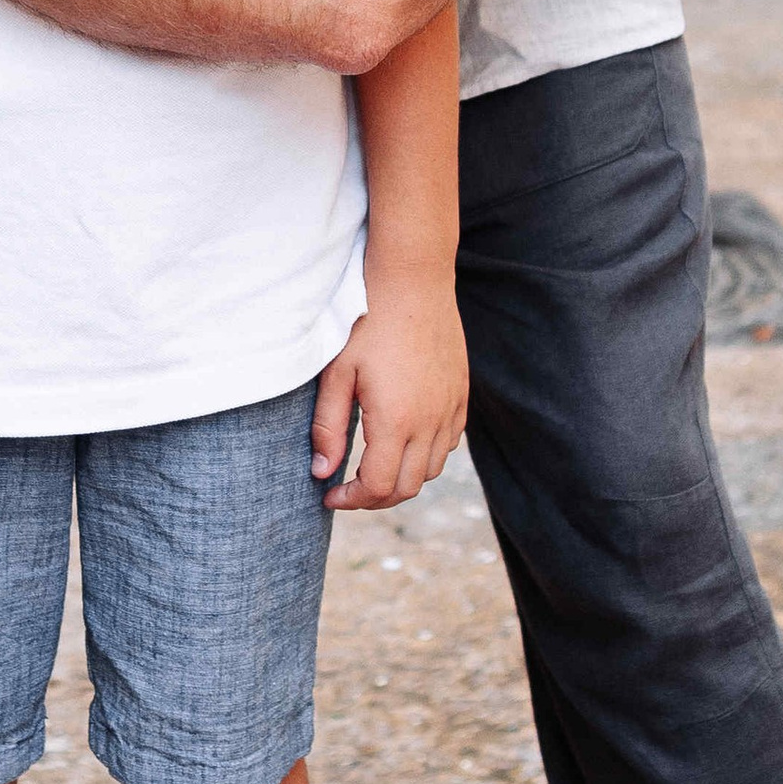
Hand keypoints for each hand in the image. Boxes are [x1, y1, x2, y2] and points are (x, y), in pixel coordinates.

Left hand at [310, 283, 468, 509]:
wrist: (413, 282)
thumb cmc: (367, 323)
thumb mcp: (337, 374)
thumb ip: (328, 428)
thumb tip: (322, 472)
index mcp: (396, 421)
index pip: (377, 487)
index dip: (351, 500)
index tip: (329, 495)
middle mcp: (429, 423)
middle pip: (407, 488)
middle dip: (374, 498)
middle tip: (348, 489)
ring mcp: (450, 410)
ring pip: (431, 470)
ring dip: (402, 479)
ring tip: (373, 467)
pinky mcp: (460, 396)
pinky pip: (449, 444)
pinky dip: (426, 457)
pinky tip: (403, 442)